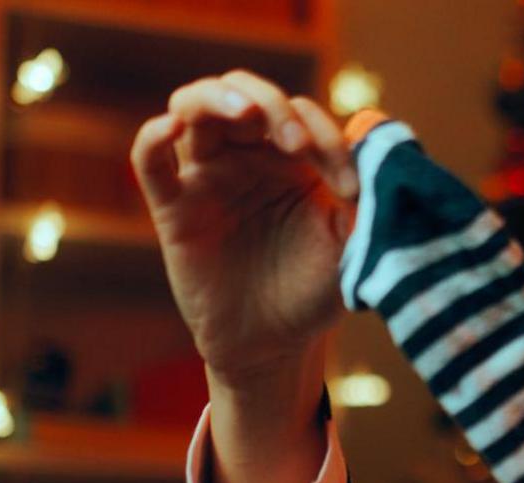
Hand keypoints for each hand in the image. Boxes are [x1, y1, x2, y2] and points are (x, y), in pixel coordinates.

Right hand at [130, 70, 359, 385]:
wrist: (275, 346)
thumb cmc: (316, 293)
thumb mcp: (352, 244)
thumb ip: (364, 194)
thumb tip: (373, 135)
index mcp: (295, 159)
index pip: (302, 113)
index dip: (325, 135)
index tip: (350, 189)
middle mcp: (249, 158)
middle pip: (246, 93)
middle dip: (273, 104)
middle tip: (297, 143)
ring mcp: (209, 178)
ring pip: (195, 106)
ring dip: (219, 98)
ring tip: (246, 114)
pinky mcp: (174, 208)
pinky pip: (150, 160)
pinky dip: (154, 135)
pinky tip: (173, 128)